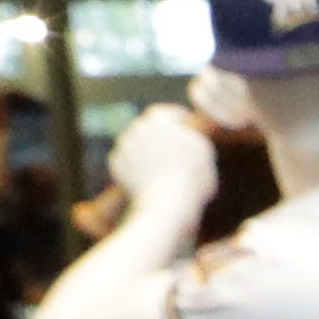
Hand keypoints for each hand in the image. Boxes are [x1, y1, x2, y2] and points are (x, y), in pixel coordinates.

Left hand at [107, 106, 218, 220]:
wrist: (166, 204)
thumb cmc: (191, 177)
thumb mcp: (203, 149)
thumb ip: (192, 134)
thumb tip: (188, 133)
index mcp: (160, 117)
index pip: (171, 114)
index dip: (181, 122)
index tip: (189, 130)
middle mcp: (138, 126)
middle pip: (151, 128)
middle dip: (162, 137)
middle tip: (176, 150)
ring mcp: (124, 145)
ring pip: (139, 144)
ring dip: (148, 152)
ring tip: (164, 169)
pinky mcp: (116, 163)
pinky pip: (129, 162)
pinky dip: (137, 167)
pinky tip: (150, 179)